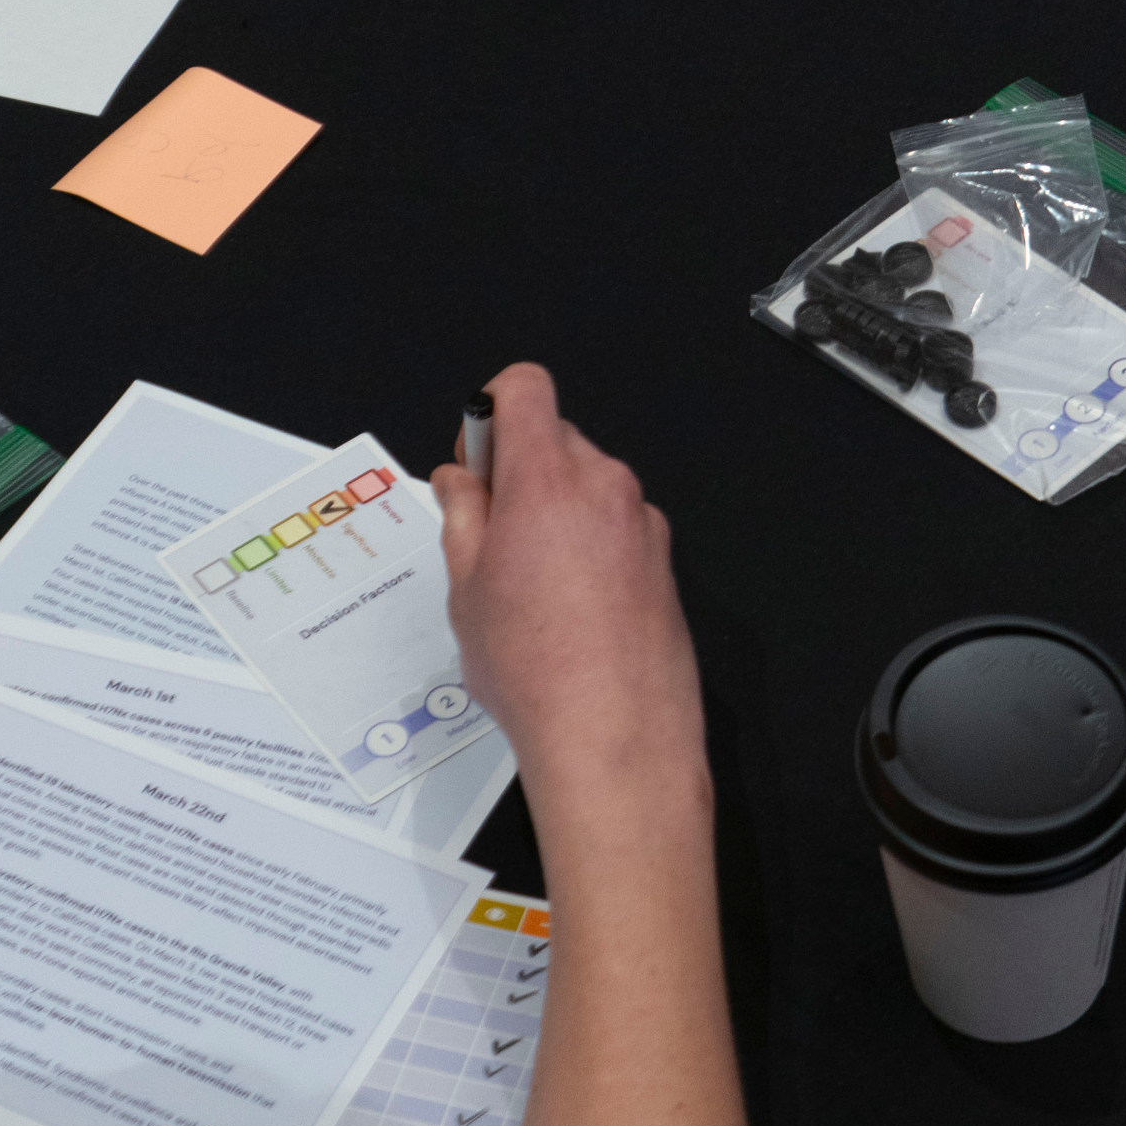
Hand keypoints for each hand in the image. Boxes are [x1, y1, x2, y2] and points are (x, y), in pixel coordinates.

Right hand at [434, 364, 707, 818]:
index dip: (492, 410)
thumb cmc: (533, 668)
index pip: (525, 388)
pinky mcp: (664, 560)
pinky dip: (591, 545)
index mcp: (549, 479)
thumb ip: (463, 516)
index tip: (476, 459)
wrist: (615, 737)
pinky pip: (618, 527)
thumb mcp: (467, 588)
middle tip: (489, 536)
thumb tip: (460, 478)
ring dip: (556, 512)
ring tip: (528, 587)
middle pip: (557, 439)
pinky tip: (570, 609)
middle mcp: (606, 486)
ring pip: (589, 486)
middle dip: (520, 471)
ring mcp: (644, 523)